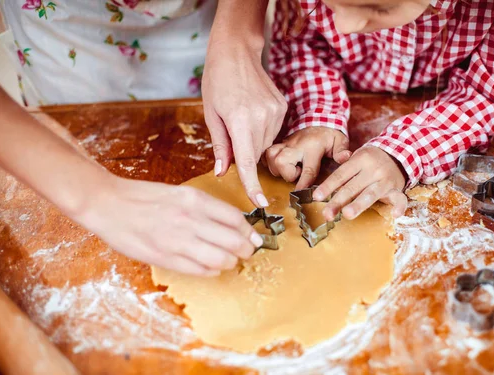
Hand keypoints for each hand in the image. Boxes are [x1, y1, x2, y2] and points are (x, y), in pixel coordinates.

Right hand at [76, 177, 261, 276]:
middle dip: (247, 250)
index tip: (254, 237)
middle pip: (235, 241)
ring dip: (231, 262)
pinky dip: (212, 271)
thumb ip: (205, 208)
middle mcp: (190, 220)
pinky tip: (211, 266)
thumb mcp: (180, 193)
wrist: (108, 204)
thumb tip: (233, 224)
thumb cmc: (143, 197)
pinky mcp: (166, 258)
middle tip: (248, 251)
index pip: (236, 219)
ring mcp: (178, 241)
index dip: (249, 231)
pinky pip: (201, 271)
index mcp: (195, 200)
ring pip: (222, 259)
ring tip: (229, 261)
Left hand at [202, 38, 286, 207]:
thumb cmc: (217, 80)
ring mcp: (276, 112)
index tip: (260, 203)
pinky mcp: (282, 107)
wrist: (236, 52)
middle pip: (255, 154)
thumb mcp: (211, 114)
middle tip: (232, 134)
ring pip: (265, 144)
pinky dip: (262, 130)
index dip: (252, 186)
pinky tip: (252, 112)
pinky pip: (273, 131)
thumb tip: (224, 172)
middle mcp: (262, 118)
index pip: (246, 163)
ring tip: (241, 118)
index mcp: (239, 121)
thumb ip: (220, 146)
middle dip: (244, 154)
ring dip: (253, 142)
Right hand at [265, 127, 350, 188]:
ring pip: (272, 157)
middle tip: (297, 173)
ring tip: (290, 168)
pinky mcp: (278, 143)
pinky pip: (266, 154)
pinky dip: (270, 162)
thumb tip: (344, 158)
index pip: (308, 169)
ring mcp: (285, 143)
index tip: (300, 193)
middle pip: (281, 162)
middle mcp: (296, 145)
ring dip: (278, 168)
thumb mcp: (340, 141)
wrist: (317, 119)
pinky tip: (279, 165)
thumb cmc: (328, 135)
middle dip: (287, 174)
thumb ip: (342, 150)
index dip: (303, 183)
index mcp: (312, 146)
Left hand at [313, 147, 407, 220]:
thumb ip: (343, 171)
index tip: (316, 197)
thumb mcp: (357, 158)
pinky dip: (399, 206)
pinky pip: (400, 198)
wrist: (398, 153)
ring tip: (347, 214)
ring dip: (359, 204)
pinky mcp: (397, 188)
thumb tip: (324, 189)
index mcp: (360, 160)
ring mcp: (385, 180)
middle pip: (352, 187)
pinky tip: (395, 215)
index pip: (341, 175)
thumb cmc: (370, 160)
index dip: (328, 186)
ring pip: (371, 194)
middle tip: (327, 213)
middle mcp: (372, 169)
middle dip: (338, 201)